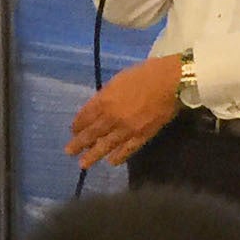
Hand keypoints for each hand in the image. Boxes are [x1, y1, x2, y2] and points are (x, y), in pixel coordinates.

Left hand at [66, 54, 184, 170]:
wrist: (171, 82)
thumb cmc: (145, 74)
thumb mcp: (118, 80)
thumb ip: (106, 95)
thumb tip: (98, 107)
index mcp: (104, 101)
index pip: (85, 116)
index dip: (78, 125)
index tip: (73, 131)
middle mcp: (111, 118)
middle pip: (91, 133)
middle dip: (79, 143)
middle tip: (69, 152)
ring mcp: (127, 129)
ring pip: (106, 145)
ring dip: (93, 155)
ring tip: (83, 164)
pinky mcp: (142, 136)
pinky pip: (127, 149)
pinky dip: (118, 156)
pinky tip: (111, 161)